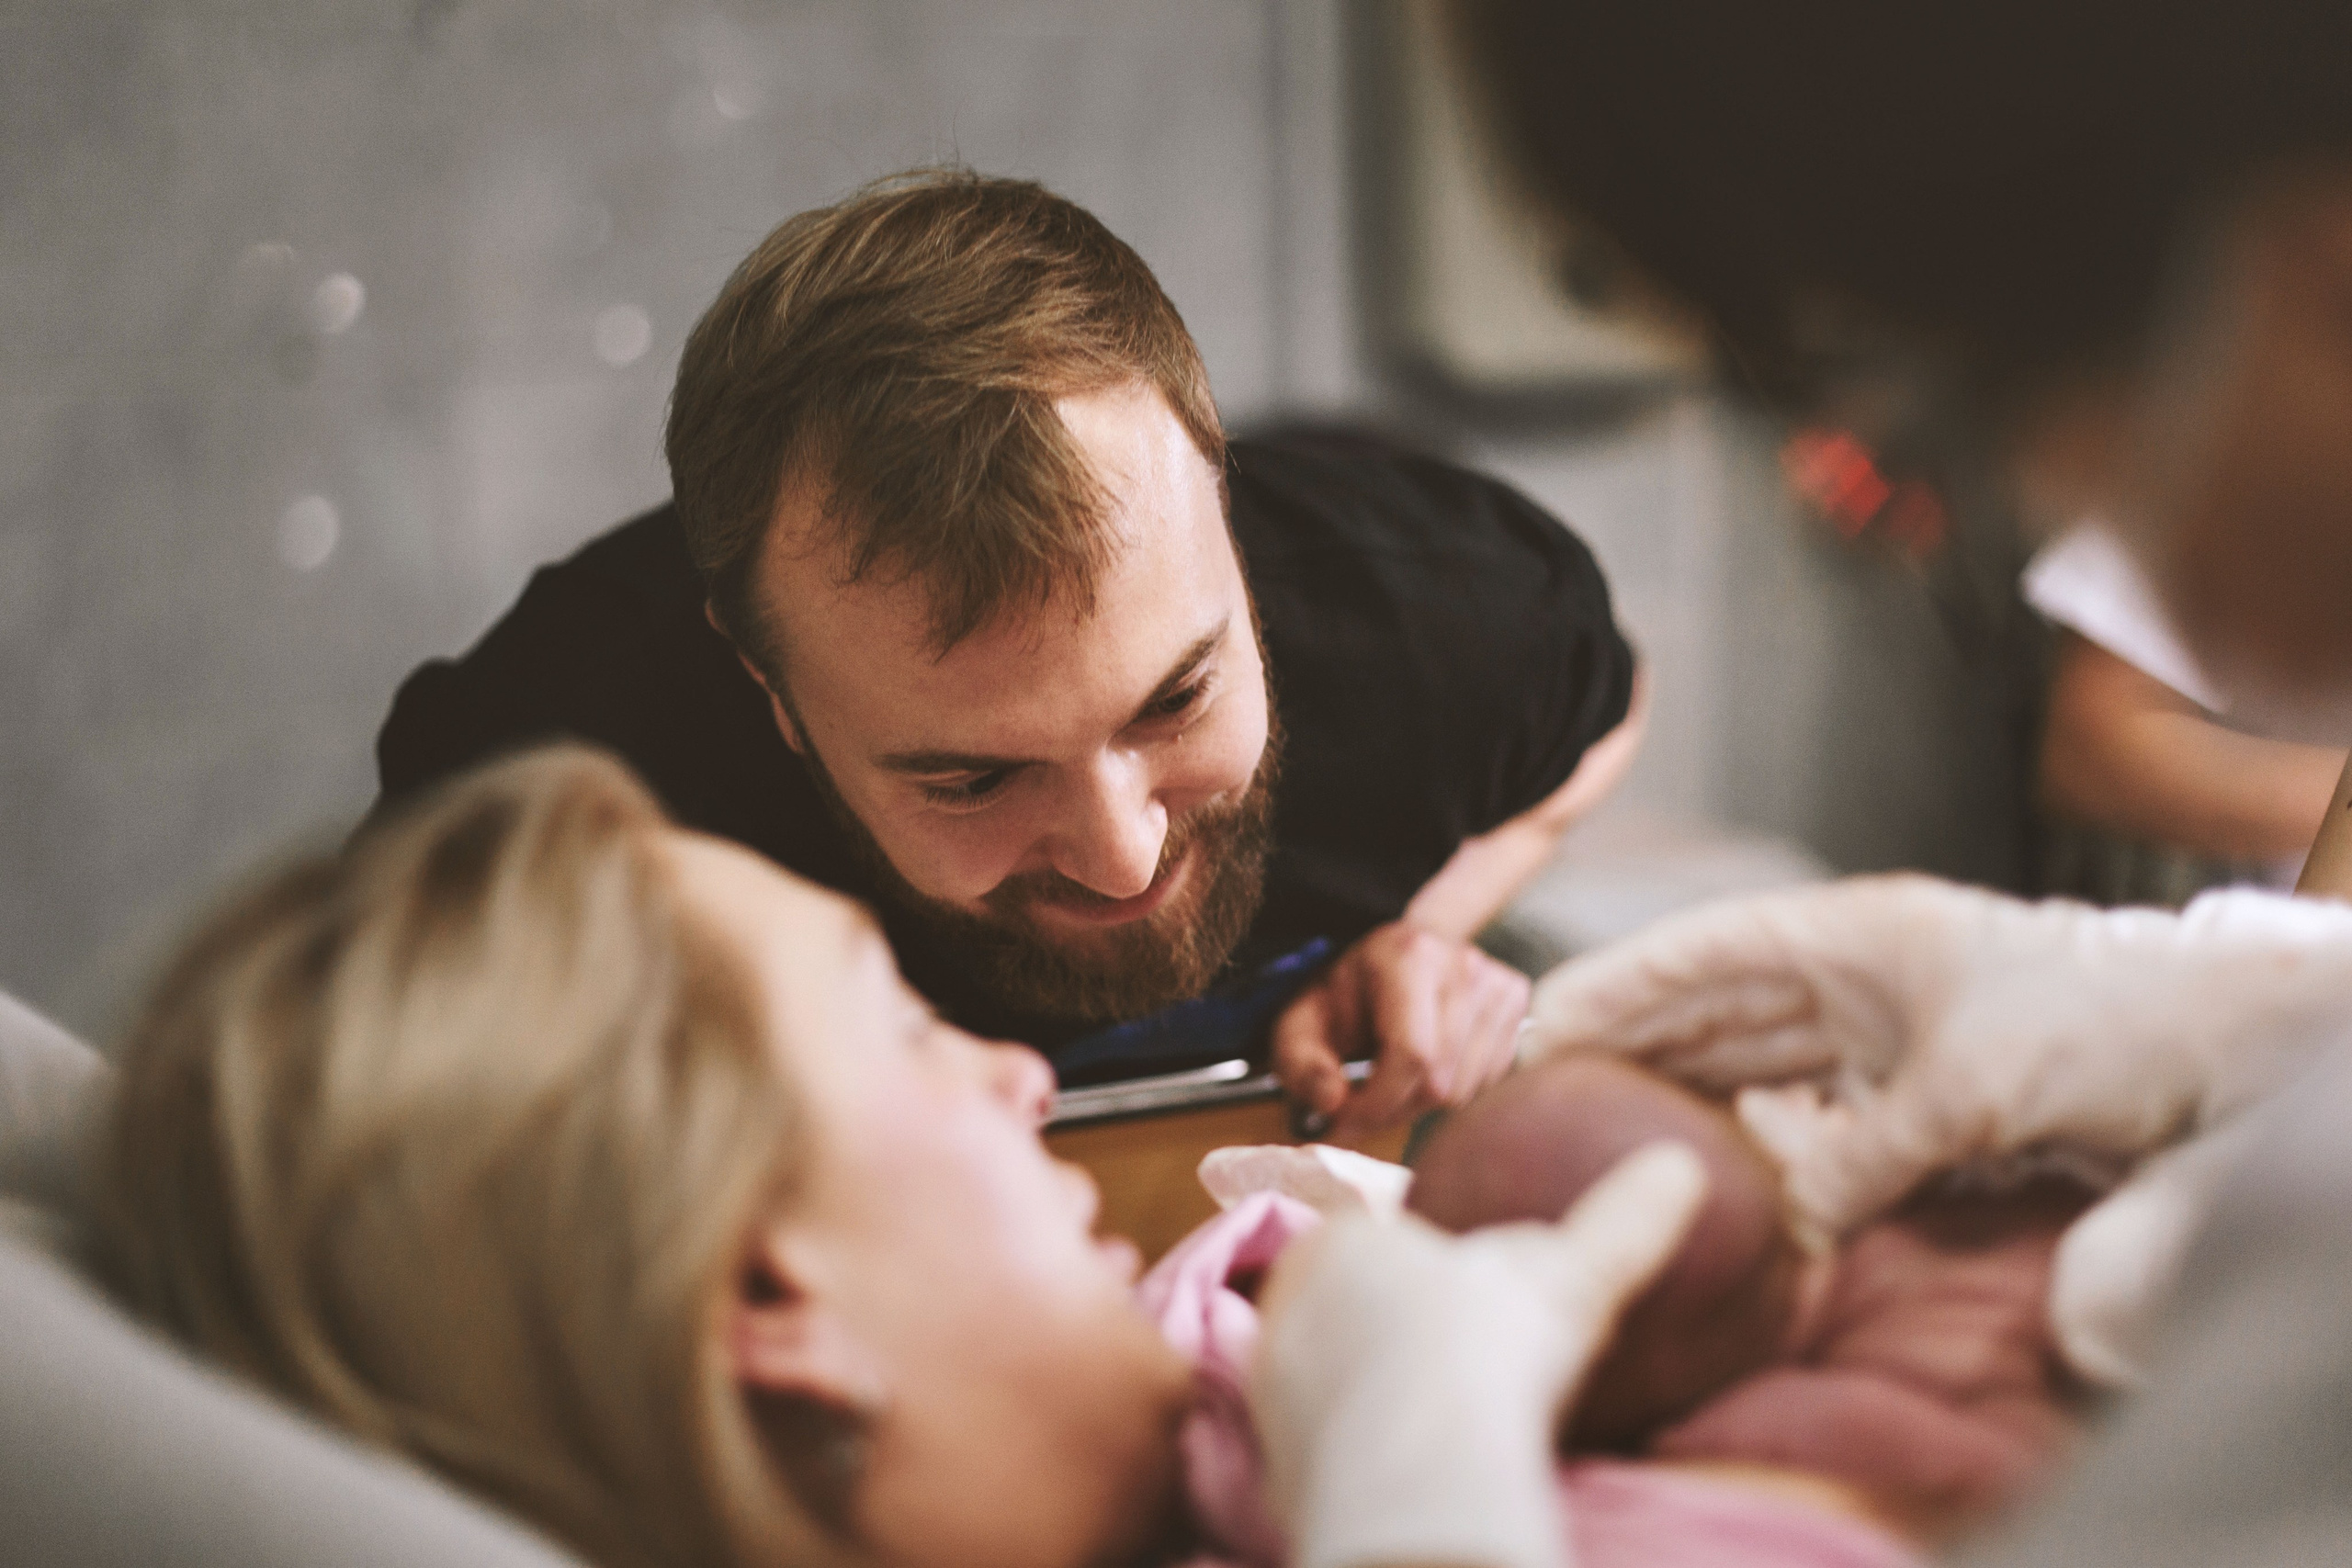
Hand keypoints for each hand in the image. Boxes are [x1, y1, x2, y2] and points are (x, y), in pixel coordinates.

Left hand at [1252, 1142, 1707, 1567]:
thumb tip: (1680, 1166)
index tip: (1453, 1298)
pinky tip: (1407, 1473)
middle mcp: (1287, 1305)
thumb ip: (1624, 1220)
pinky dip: (1355, 1459)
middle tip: (1448, 1364)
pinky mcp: (1274, 1465)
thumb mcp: (1574, 1274)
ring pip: (1322, 1380)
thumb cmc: (1491, 1348)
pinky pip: (1318, 1452)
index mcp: (1342, 1242)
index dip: (1408, 1264)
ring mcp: (1272, 1389)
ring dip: (1363, 1395)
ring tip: (1432, 1423)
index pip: (1364, 1238)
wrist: (1429, 1470)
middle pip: (1335, 1308)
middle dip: (1377, 1328)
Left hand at [1272, 923, 1529, 1141]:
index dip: (1377, 1104)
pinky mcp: (1517, 1004)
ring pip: (1465, 1089)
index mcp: (1409, 956)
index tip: (1343, 1124)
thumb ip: (1302, 1064)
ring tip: (1390, 1083)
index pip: (1412, 1055)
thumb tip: (1332, 1103)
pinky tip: (1425, 1070)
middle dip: (1393, 1109)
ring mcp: (1499, 985)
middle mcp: (1465, 965)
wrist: (1392, 958)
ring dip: (1420, 1105)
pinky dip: (1450, 1092)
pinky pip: (1488, 1082)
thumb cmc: (1346, 997)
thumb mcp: (1300, 1024)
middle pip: (1440, 1080)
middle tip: (1361, 1107)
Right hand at [1525, 874, 2351, 1241]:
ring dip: (1684, 1092)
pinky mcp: (1918, 1090)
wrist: (2216, 1043)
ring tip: (1604, 1126)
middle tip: (1540, 1087)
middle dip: (1628, 1040)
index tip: (1541, 1018)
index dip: (1615, 981)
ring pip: (1756, 1061)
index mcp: (1852, 933)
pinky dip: (1764, 1141)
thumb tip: (1787, 1217)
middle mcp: (1856, 976)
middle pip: (1713, 1007)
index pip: (1701, 949)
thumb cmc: (2103, 1020)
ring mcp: (1886, 1033)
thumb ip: (1860, 1153)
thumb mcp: (1967, 1087)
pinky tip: (1721, 1165)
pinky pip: (1814, 1116)